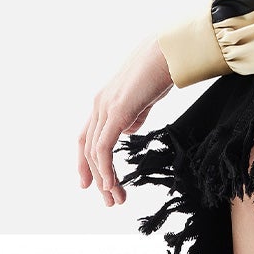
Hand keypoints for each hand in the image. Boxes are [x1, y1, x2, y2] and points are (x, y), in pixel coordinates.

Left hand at [78, 36, 173, 206]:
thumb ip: (134, 116)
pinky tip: (110, 183)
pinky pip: (104, 147)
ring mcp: (105, 108)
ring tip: (115, 198)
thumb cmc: (160, 72)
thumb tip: (128, 131)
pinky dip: (105, 167)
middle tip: (109, 200)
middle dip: (97, 178)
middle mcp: (99, 106)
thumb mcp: (144, 100)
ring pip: (95, 152)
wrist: (167, 53)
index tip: (91, 185)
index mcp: (104, 103)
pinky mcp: (116, 112)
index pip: (88, 138)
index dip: (86, 162)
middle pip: (88, 149)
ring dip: (104, 179)